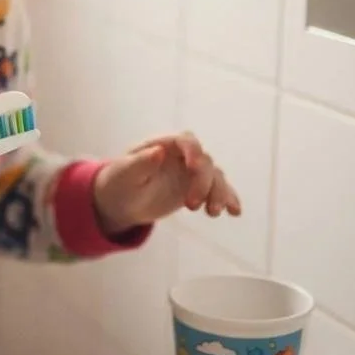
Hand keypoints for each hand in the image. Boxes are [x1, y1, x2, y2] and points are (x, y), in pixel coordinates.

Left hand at [92, 132, 240, 234]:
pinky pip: (218, 190)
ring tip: (213, 213)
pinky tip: (235, 212)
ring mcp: (191, 172)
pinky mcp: (197, 188)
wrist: (121, 201)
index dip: (193, 151)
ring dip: (219, 193)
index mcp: (163, 144)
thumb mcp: (124, 173)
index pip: (186, 140)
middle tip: (191, 206)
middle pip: (204, 162)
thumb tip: (158, 151)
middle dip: (203, 182)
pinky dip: (228, 199)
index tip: (193, 167)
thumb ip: (140, 163)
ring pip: (215, 177)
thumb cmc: (119, 182)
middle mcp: (182, 155)